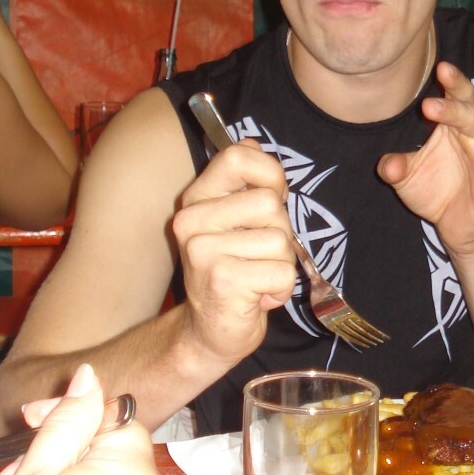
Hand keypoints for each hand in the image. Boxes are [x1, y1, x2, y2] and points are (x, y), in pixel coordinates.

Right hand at [173, 140, 296, 368]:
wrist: (210, 332)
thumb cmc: (232, 274)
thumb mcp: (235, 223)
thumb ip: (244, 185)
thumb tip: (252, 142)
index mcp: (196, 199)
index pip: (239, 155)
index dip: (270, 175)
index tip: (270, 201)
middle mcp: (191, 220)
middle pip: (269, 203)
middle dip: (279, 233)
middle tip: (258, 257)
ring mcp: (203, 250)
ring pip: (280, 240)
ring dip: (281, 266)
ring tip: (256, 278)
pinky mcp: (223, 280)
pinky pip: (282, 272)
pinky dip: (280, 290)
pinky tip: (257, 298)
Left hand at [376, 59, 473, 256]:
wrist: (454, 228)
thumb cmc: (434, 191)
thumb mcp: (406, 179)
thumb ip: (395, 168)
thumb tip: (387, 166)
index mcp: (454, 129)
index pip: (457, 100)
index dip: (452, 84)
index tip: (441, 69)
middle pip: (471, 115)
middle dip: (456, 106)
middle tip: (432, 104)